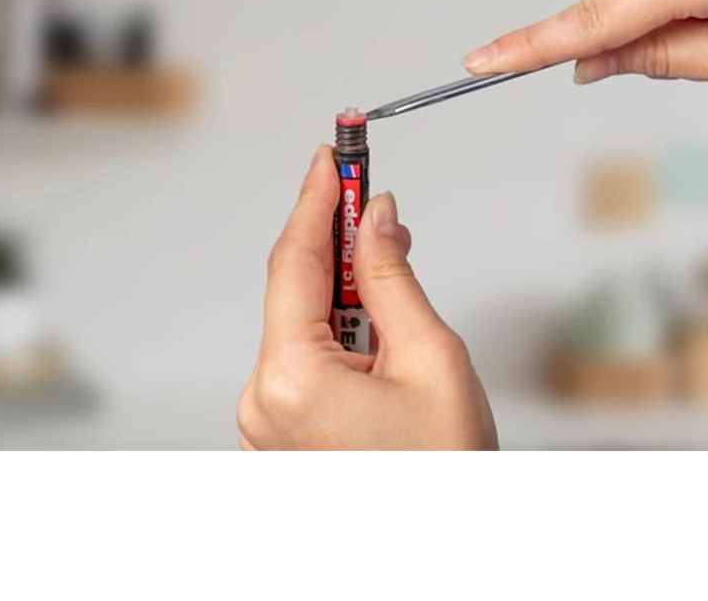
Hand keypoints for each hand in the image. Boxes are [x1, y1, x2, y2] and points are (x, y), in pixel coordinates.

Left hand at [237, 145, 497, 449]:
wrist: (443, 552)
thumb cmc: (443, 472)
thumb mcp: (432, 356)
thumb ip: (393, 278)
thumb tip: (376, 220)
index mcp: (292, 380)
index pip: (297, 260)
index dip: (317, 199)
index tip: (332, 157)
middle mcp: (264, 402)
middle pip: (296, 288)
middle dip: (336, 238)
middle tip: (369, 194)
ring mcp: (267, 424)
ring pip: (302, 323)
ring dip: (343, 287)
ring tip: (390, 264)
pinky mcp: (282, 435)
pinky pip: (303, 358)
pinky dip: (337, 328)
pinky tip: (372, 318)